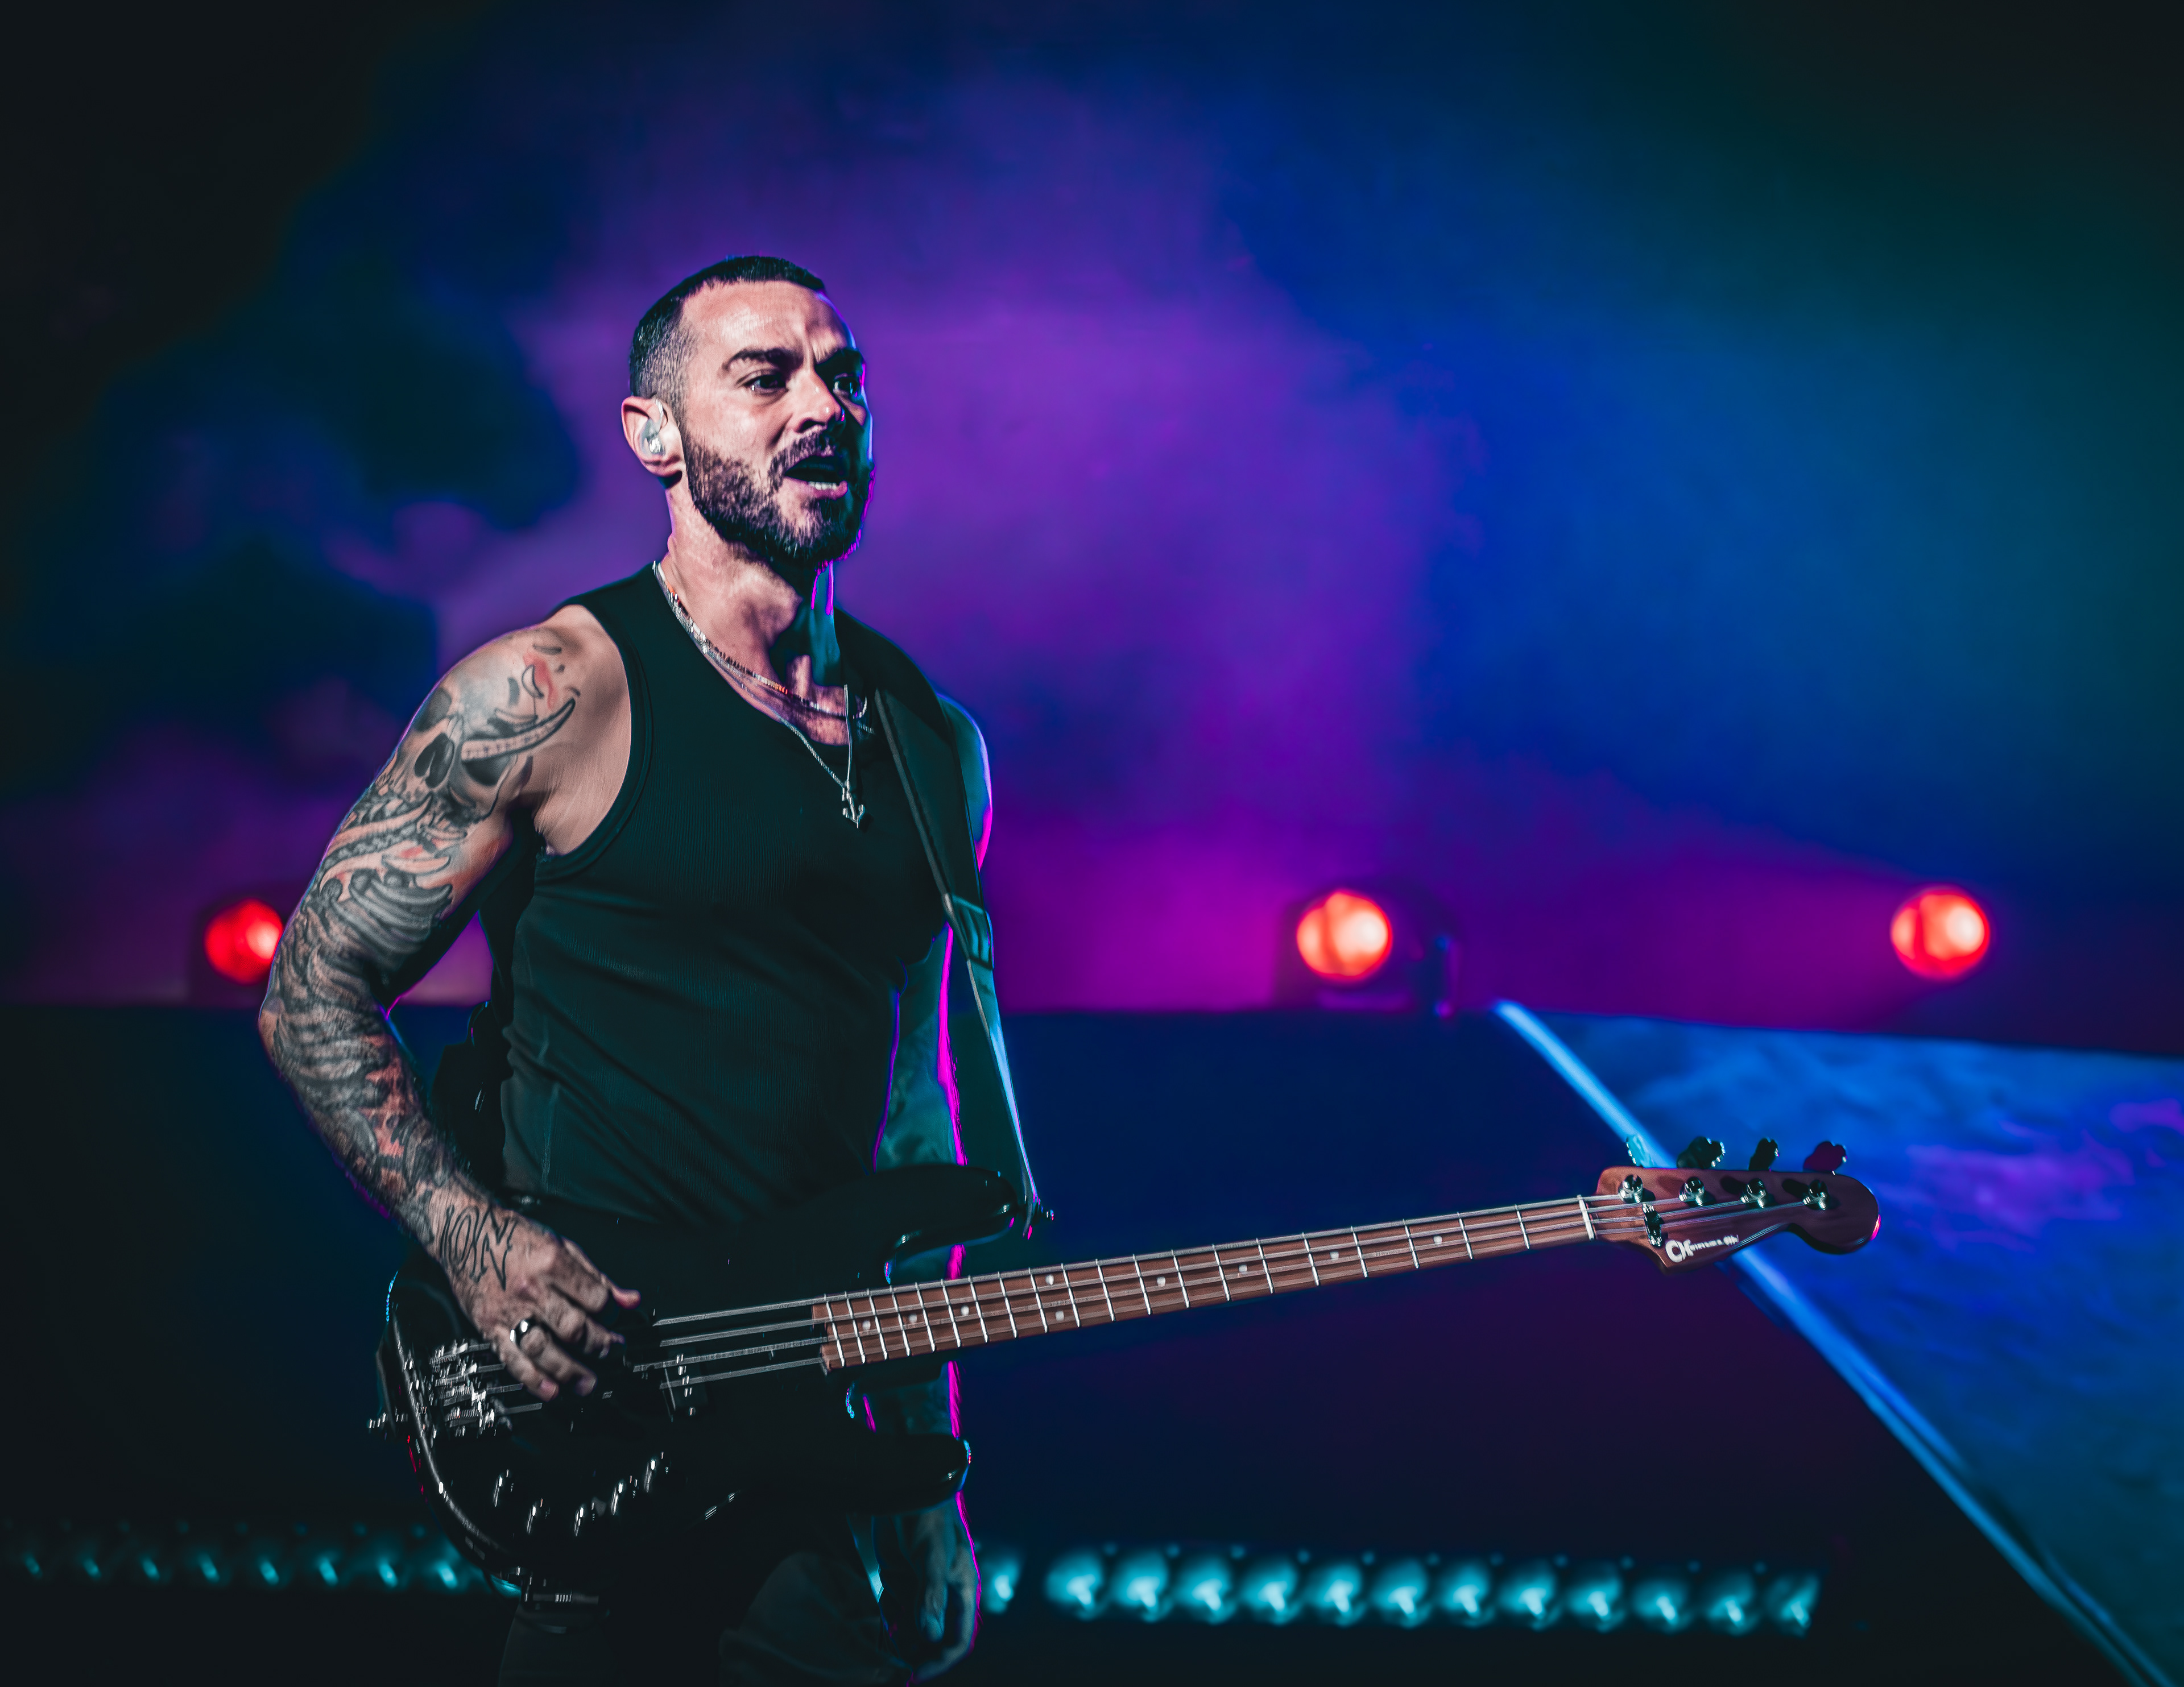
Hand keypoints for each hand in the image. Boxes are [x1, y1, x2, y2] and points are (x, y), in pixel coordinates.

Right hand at [433, 1199, 640, 1399]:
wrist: (467, 1234)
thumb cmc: (516, 1238)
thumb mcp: (563, 1246)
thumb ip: (597, 1277)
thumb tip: (630, 1300)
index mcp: (553, 1263)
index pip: (595, 1299)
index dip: (612, 1315)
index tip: (616, 1321)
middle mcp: (531, 1289)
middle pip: (573, 1327)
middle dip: (598, 1345)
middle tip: (611, 1352)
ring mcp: (508, 1310)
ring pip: (544, 1348)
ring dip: (570, 1371)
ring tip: (588, 1383)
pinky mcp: (489, 1326)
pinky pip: (512, 1358)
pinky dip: (533, 1379)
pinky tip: (551, 1390)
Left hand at [877, 1498, 978, 1677]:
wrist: (904, 1491)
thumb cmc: (928, 1522)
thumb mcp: (931, 1560)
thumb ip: (931, 1598)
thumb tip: (930, 1637)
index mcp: (961, 1591)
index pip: (958, 1639)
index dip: (940, 1660)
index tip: (916, 1674)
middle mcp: (943, 1594)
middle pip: (933, 1639)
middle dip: (914, 1651)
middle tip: (891, 1662)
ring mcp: (921, 1588)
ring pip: (911, 1626)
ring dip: (898, 1633)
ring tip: (886, 1627)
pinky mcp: (901, 1579)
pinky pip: (895, 1610)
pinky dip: (888, 1613)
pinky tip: (884, 1599)